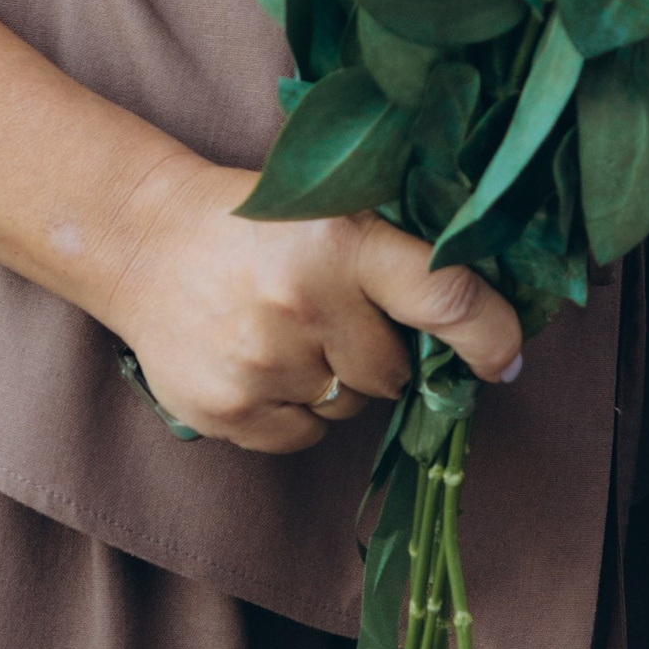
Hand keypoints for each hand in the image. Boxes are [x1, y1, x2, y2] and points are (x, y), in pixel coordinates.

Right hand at [99, 149, 522, 453]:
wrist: (144, 242)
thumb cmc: (258, 226)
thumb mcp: (333, 211)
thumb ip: (399, 259)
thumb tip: (482, 326)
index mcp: (342, 241)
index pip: (446, 297)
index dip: (491, 336)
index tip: (504, 360)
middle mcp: (304, 303)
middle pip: (394, 371)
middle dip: (383, 354)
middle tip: (340, 316)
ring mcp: (262, 363)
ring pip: (349, 408)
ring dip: (336, 383)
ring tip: (289, 333)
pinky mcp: (228, 411)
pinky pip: (305, 437)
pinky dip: (296, 412)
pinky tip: (262, 363)